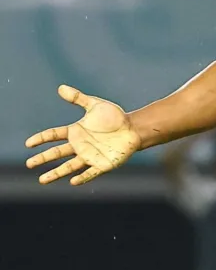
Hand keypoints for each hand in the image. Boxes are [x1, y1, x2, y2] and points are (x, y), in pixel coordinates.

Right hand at [25, 85, 140, 184]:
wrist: (134, 128)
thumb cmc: (114, 118)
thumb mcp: (95, 105)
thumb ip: (78, 98)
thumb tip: (61, 88)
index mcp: (75, 131)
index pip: (54, 135)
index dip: (41, 138)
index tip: (29, 143)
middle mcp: (79, 145)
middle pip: (57, 153)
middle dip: (43, 158)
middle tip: (29, 164)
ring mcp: (89, 156)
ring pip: (69, 167)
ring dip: (56, 173)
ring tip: (42, 180)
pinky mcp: (102, 164)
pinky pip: (90, 172)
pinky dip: (82, 177)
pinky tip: (72, 181)